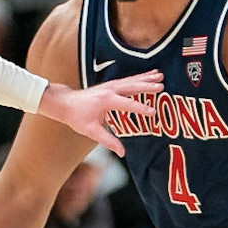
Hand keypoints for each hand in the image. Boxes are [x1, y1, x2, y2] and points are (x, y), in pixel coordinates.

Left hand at [36, 71, 163, 155]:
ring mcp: (110, 85)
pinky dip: (140, 77)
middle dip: (147, 87)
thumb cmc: (77, 117)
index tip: (153, 112)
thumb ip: (108, 141)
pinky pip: (128, 80)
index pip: (127, 104)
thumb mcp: (91, 131)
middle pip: (132, 87)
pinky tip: (150, 75)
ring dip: (146, 78)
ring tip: (161, 75)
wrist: (66, 103)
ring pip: (132, 80)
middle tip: (162, 86)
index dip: (140, 108)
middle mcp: (110, 90)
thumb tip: (122, 153)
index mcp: (106, 101)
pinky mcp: (111, 85)